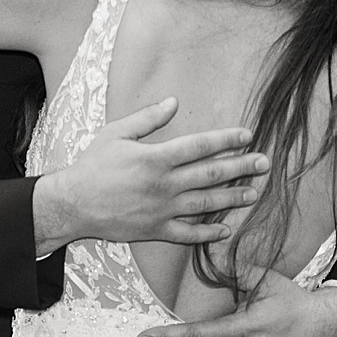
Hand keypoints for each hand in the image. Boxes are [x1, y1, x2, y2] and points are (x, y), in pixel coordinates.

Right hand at [32, 97, 266, 256]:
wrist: (73, 204)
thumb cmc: (93, 166)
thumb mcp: (116, 134)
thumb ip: (147, 118)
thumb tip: (174, 103)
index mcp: (156, 158)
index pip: (200, 146)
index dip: (226, 140)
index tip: (246, 135)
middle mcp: (164, 185)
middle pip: (211, 174)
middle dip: (241, 167)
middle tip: (264, 163)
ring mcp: (162, 210)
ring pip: (206, 203)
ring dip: (233, 198)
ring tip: (254, 193)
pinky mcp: (155, 230)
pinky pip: (188, 234)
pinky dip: (208, 232)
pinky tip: (225, 228)